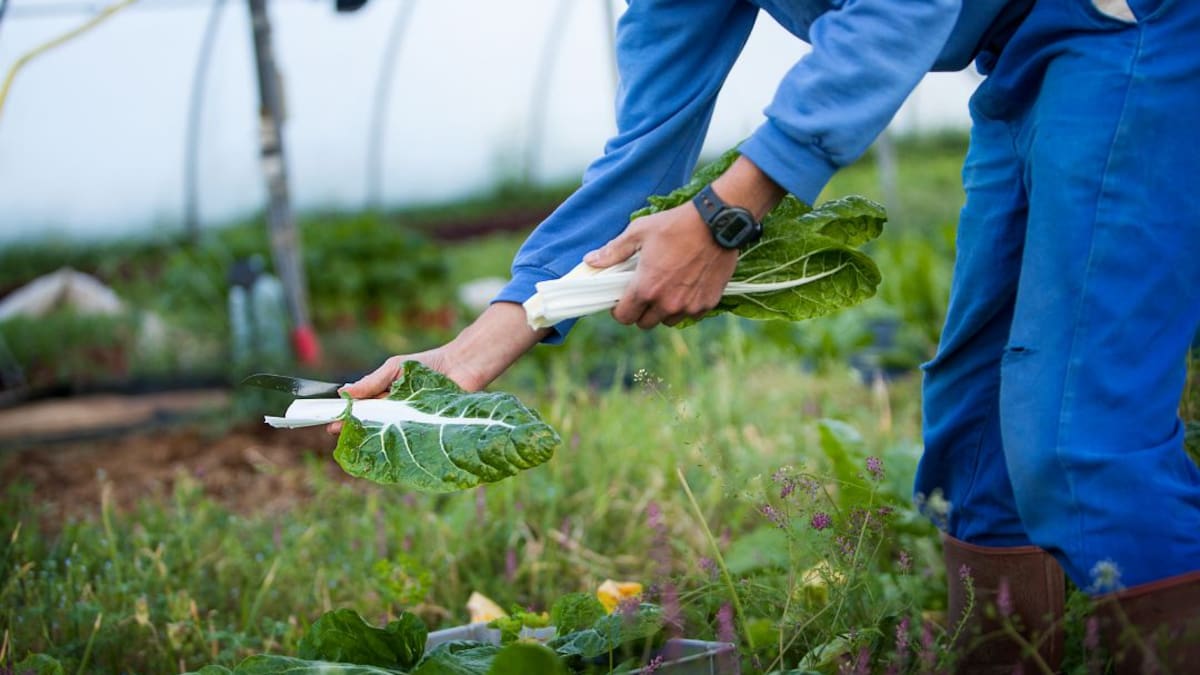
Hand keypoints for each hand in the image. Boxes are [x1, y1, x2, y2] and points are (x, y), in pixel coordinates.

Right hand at [325, 348, 450, 433]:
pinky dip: (400, 443)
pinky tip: (388, 449)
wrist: (462, 365)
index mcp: (387, 394)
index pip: (362, 408)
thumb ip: (372, 381)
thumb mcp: (395, 368)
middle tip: (340, 437)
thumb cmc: (429, 363)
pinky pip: (411, 438)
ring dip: (375, 438)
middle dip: (356, 430)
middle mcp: (397, 410)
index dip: (347, 416)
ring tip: (359, 443)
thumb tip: (344, 392)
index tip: (331, 424)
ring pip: (390, 432)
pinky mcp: (426, 428)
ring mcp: (411, 420)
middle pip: (372, 423)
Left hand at [585, 202, 736, 328]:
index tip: (623, 299)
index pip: (624, 317)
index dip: (620, 310)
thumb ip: (613, 251)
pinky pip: (690, 315)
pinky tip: (686, 287)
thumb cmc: (675, 225)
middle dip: (641, 311)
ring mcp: (689, 306)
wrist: (717, 223)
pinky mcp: (707, 303)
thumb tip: (590, 261)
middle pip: (645, 323)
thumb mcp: (639, 232)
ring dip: (663, 311)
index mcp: (646, 288)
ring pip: (668, 321)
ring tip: (666, 289)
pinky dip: (686, 306)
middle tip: (645, 292)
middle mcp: (667, 303)